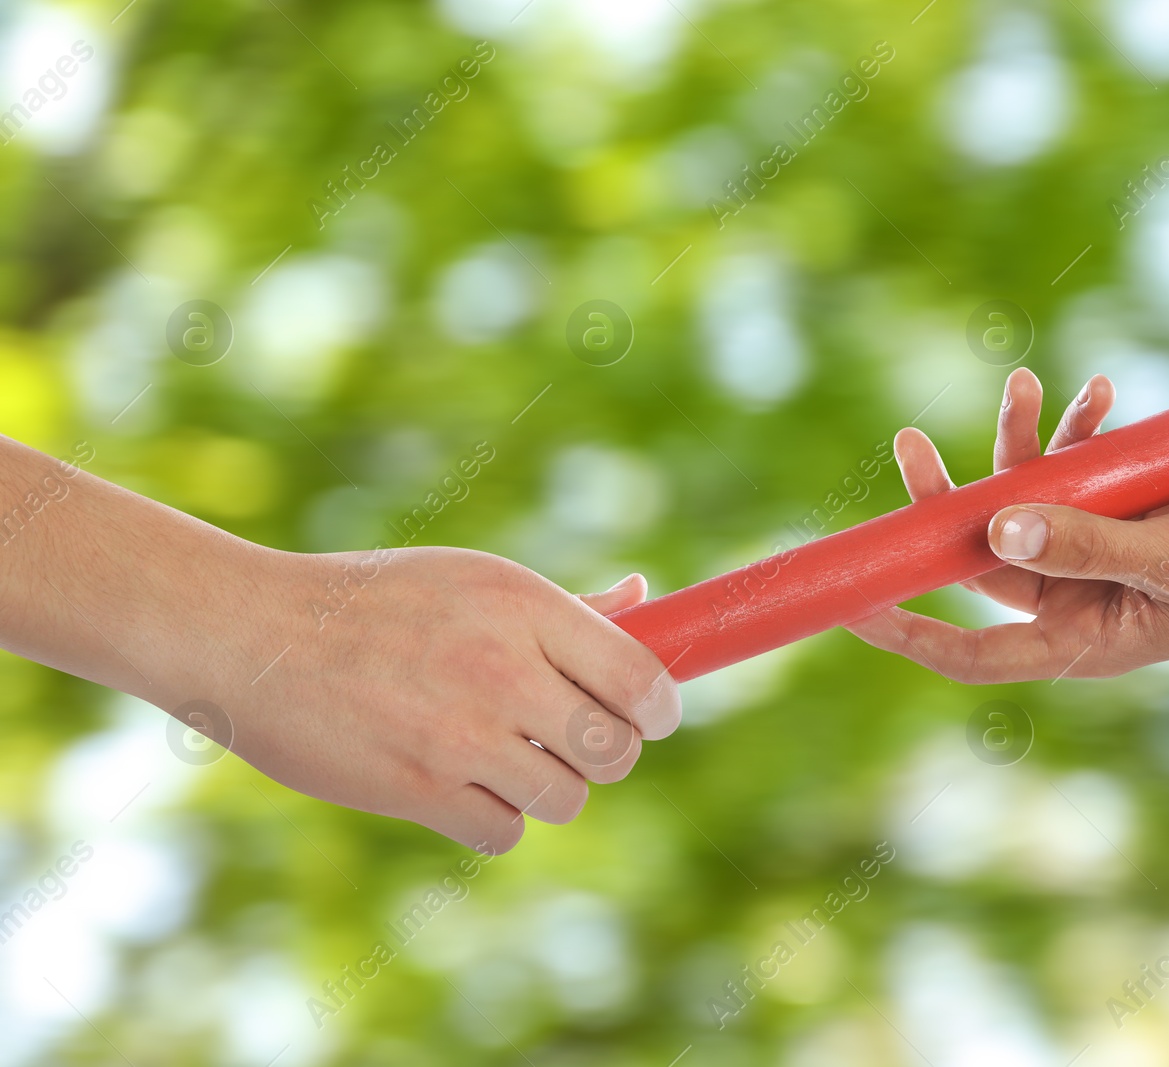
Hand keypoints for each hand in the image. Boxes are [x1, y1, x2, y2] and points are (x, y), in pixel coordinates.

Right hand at [191, 545, 679, 852]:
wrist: (253, 635)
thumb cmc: (375, 602)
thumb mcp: (474, 580)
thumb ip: (568, 606)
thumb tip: (646, 593)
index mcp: (523, 605)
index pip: (642, 679)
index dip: (660, 708)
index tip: (648, 716)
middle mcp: (502, 667)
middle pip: (617, 749)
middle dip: (607, 752)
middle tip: (573, 740)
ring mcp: (461, 734)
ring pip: (567, 798)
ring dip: (548, 787)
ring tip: (503, 756)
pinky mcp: (418, 789)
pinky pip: (505, 832)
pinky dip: (492, 819)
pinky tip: (459, 783)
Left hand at [846, 368, 1168, 681]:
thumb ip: (1083, 543)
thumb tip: (995, 532)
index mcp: (1082, 639)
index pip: (971, 649)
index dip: (906, 630)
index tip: (849, 601)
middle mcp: (1079, 596)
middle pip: (981, 556)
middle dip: (944, 499)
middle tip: (907, 443)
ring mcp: (1101, 544)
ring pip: (1025, 496)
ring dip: (1020, 441)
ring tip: (1027, 384)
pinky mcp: (1126, 500)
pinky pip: (1078, 465)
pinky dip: (1080, 428)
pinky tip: (1103, 391)